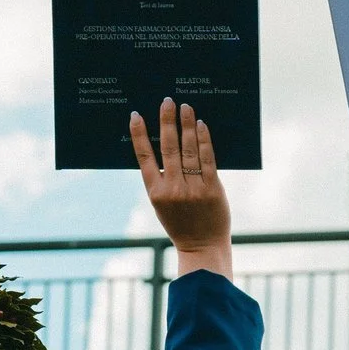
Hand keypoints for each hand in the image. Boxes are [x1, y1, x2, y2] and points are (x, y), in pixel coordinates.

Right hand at [130, 97, 233, 276]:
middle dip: (167, 121)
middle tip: (167, 101)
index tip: (136, 115)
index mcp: (155, 192)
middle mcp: (172, 188)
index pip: (143, 157)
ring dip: (186, 125)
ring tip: (186, 107)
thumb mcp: (162, 205)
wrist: (203, 247)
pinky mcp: (212, 188)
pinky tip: (201, 125)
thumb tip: (164, 147)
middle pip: (168, 147)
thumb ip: (162, 180)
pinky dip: (204, 140)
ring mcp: (193, 188)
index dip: (139, 134)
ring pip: (188, 149)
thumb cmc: (181, 224)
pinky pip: (208, 159)